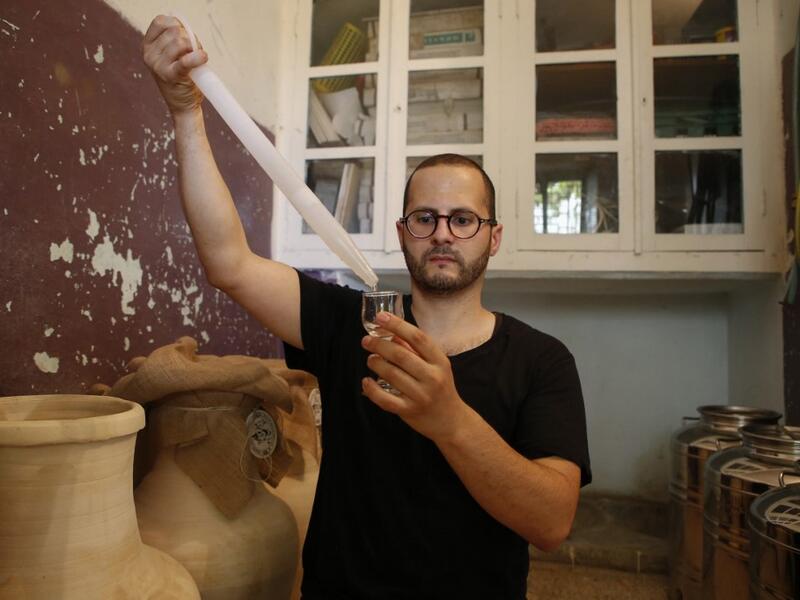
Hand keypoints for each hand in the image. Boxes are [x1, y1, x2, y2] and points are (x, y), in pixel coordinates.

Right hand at [142, 15, 207, 115]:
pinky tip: (203, 58)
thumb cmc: (181, 78)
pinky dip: (197, 57)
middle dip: (190, 38)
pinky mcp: (170, 76)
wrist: (183, 105)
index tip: (186, 35)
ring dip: (195, 47)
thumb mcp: (173, 55)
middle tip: (195, 52)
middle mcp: (149, 54)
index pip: (160, 22)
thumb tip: (187, 29)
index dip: (177, 24)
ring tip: (198, 59)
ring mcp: (157, 65)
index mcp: (147, 46)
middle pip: (174, 31)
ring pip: (181, 42)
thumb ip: (177, 40)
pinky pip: (185, 60)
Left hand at [361, 312, 468, 442]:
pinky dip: (372, 389)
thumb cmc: (441, 389)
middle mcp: (432, 377)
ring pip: (391, 374)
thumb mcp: (436, 366)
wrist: (450, 421)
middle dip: (379, 345)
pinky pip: (385, 399)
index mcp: (440, 362)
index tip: (381, 317)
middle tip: (367, 341)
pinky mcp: (409, 411)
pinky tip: (366, 381)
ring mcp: (421, 395)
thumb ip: (416, 351)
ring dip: (375, 363)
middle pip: (401, 355)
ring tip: (370, 359)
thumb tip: (392, 333)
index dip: (398, 325)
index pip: (418, 337)